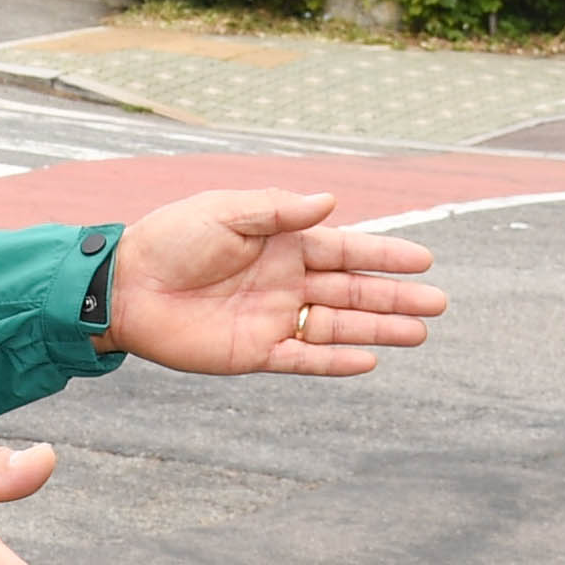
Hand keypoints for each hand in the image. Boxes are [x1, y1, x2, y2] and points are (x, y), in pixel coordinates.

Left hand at [98, 191, 445, 377]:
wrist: (124, 287)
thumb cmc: (171, 240)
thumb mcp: (225, 212)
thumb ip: (278, 210)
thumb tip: (331, 202)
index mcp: (282, 242)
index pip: (345, 249)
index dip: (385, 254)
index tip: (424, 259)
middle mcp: (285, 281)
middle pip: (352, 291)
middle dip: (395, 296)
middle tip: (439, 304)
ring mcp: (273, 318)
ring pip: (337, 326)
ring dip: (378, 330)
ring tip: (420, 333)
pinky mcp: (254, 352)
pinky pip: (303, 359)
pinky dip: (335, 362)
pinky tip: (370, 361)